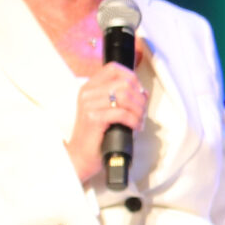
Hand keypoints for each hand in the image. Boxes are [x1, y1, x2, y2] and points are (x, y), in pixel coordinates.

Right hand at [65, 63, 146, 184]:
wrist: (81, 156)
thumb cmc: (97, 134)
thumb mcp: (109, 110)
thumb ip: (123, 98)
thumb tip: (143, 92)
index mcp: (90, 87)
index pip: (114, 68)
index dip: (132, 77)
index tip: (139, 92)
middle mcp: (87, 93)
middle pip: (124, 83)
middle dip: (140, 98)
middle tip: (142, 112)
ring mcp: (88, 105)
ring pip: (125, 97)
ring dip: (139, 110)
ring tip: (139, 120)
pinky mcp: (93, 118)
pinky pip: (122, 113)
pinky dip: (134, 120)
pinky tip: (135, 127)